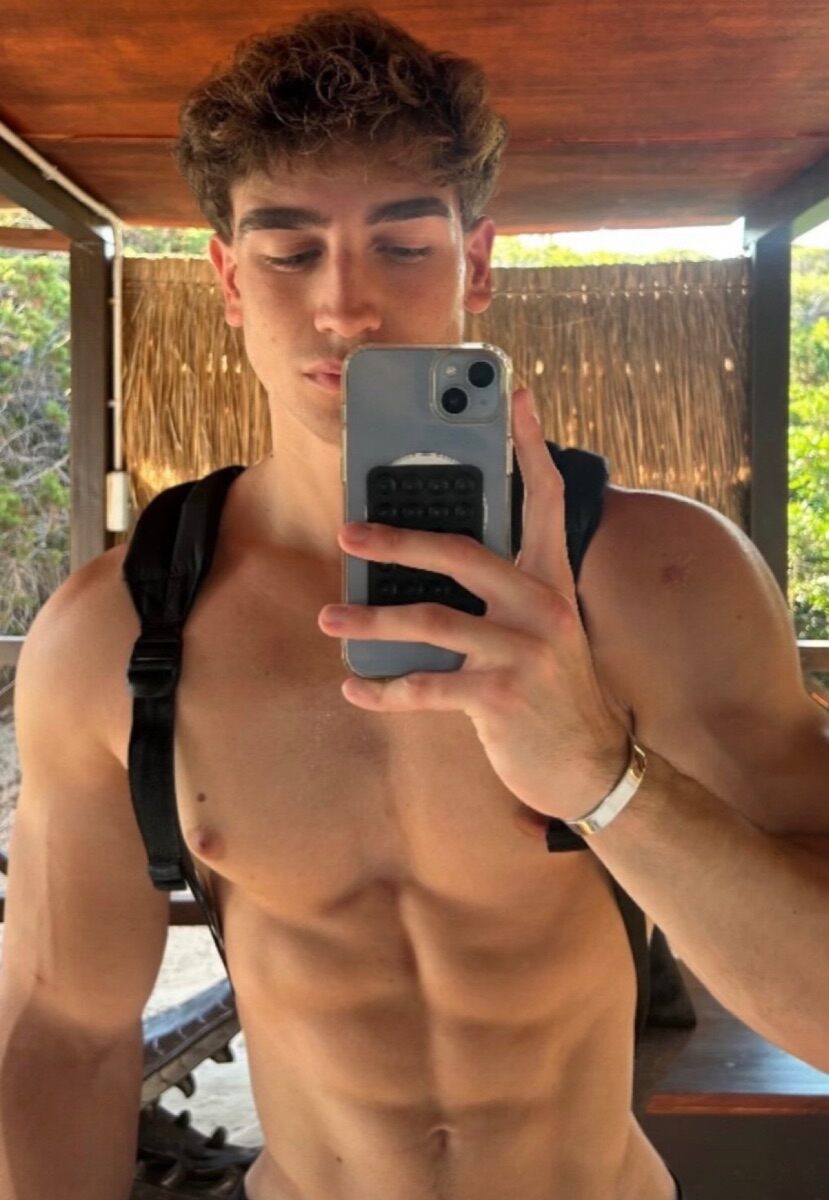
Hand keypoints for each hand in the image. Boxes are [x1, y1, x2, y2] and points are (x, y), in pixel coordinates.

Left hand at [318, 387, 629, 821]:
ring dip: (370, 622)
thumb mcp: (542, 631)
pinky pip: (427, 687)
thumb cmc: (553, 690)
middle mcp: (544, 607)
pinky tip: (355, 688)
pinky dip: (384, 690)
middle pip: (462, 552)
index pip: (546, 499)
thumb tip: (427, 568)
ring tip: (329, 621)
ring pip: (431, 621)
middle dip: (398, 540)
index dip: (530, 445)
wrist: (591, 765)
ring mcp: (525, 652)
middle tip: (348, 533)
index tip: (515, 395)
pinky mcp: (503, 698)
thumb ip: (503, 593)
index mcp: (553, 581)